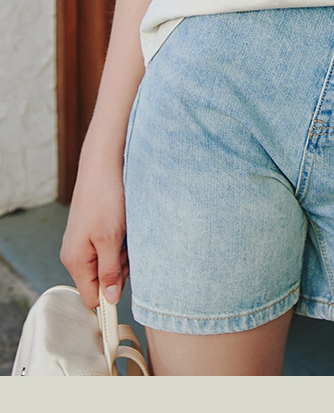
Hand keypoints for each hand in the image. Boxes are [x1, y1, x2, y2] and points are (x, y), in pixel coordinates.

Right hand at [60, 151, 128, 311]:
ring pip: (107, 264)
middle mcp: (75, 254)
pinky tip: (124, 226)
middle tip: (127, 249)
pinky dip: (119, 242)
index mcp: (75, 260)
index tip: (126, 283)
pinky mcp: (92, 231)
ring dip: (121, 255)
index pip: (91, 298)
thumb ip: (109, 272)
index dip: (109, 296)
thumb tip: (109, 300)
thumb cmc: (105, 198)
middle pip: (101, 281)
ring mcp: (83, 242)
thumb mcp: (110, 239)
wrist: (103, 164)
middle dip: (119, 271)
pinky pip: (108, 248)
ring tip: (125, 233)